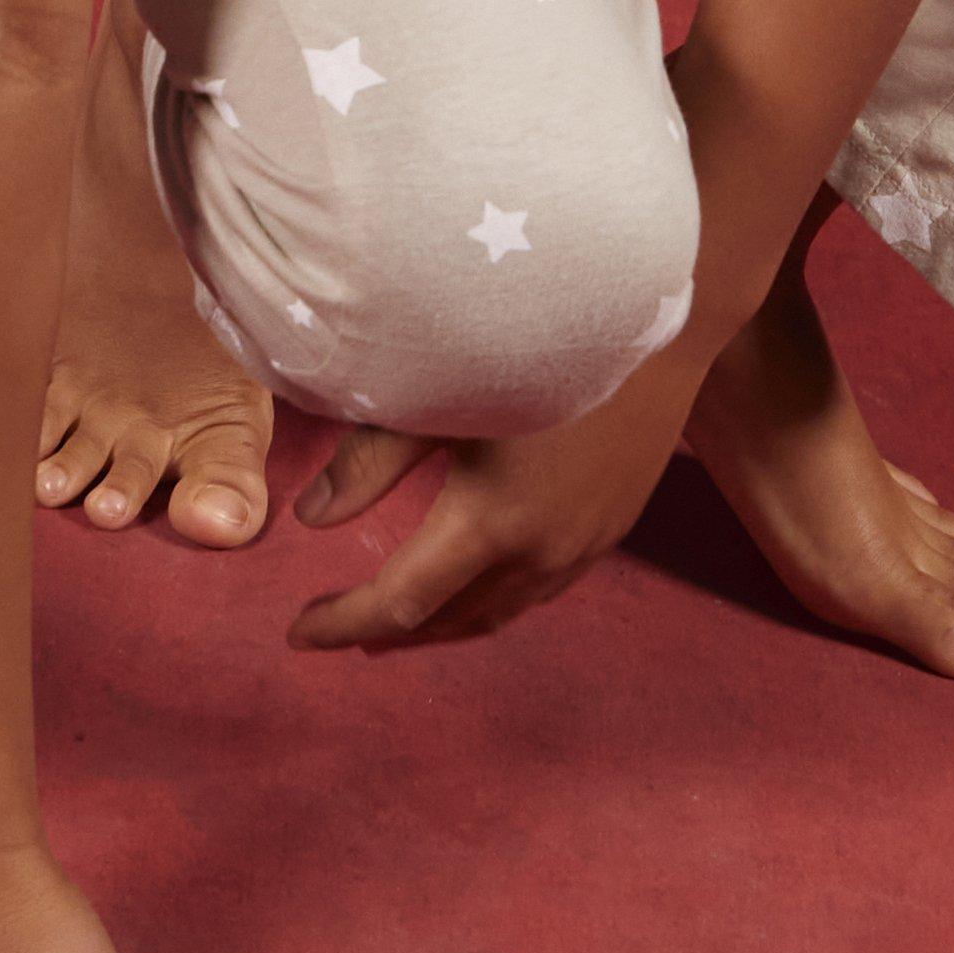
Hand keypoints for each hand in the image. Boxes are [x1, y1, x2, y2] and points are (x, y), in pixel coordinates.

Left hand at [285, 340, 694, 648]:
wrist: (656, 319)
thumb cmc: (532, 338)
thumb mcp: (438, 394)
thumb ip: (369, 461)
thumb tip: (313, 518)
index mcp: (492, 523)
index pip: (402, 602)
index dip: (344, 622)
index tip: (298, 633)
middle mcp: (543, 552)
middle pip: (455, 619)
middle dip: (392, 633)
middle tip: (339, 630)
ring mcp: (586, 543)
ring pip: (504, 610)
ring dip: (446, 621)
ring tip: (397, 618)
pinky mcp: (613, 524)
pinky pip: (542, 587)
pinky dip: (493, 597)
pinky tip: (473, 577)